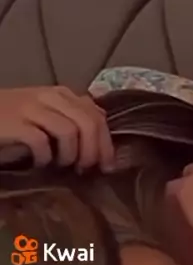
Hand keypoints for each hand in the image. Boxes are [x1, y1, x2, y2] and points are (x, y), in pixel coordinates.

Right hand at [0, 86, 114, 171]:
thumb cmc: (13, 117)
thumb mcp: (47, 113)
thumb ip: (73, 115)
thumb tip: (102, 125)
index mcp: (61, 94)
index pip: (97, 116)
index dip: (106, 143)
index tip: (107, 166)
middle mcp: (50, 97)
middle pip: (88, 123)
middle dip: (93, 151)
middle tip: (87, 170)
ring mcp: (31, 108)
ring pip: (69, 131)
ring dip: (71, 155)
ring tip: (64, 166)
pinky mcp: (15, 123)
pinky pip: (41, 141)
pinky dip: (45, 157)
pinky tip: (41, 163)